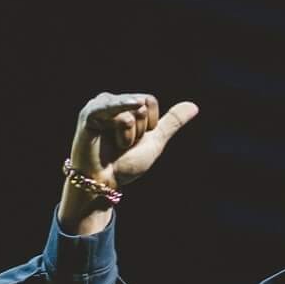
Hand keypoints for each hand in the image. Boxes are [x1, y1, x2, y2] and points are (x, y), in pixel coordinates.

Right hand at [58, 93, 199, 233]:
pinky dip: (122, 114)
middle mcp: (112, 101)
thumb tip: (195, 106)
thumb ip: (172, 122)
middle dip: (138, 131)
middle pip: (141, 104)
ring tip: (114, 146)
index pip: (149, 100)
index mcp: (126, 104)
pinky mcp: (89, 114)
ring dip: (128, 135)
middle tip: (121, 145)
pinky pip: (114, 109)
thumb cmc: (126, 163)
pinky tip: (126, 117)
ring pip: (131, 110)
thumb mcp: (155, 141)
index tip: (134, 140)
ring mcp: (99, 106)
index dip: (149, 125)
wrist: (106, 182)